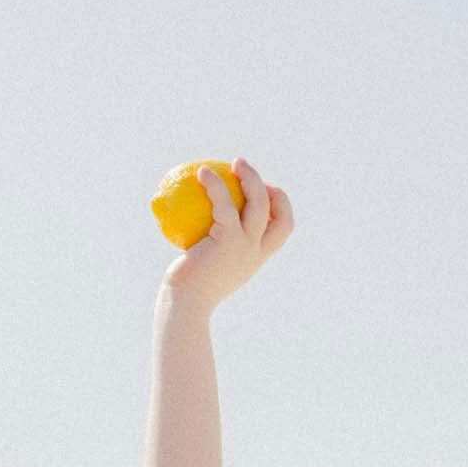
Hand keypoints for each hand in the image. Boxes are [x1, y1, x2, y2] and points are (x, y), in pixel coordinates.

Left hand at [162, 156, 293, 309]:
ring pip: (258, 202)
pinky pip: (223, 204)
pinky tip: (201, 173)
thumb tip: (195, 220)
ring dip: (250, 177)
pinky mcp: (228, 240)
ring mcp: (246, 245)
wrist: (185, 304)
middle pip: (277, 211)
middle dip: (268, 185)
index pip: (282, 229)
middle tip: (245, 168)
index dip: (280, 205)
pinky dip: (214, 185)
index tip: (265, 189)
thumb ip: (209, 247)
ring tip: (234, 162)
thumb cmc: (188, 287)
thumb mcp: (204, 266)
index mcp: (256, 257)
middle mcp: (257, 251)